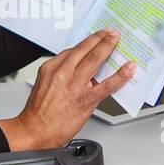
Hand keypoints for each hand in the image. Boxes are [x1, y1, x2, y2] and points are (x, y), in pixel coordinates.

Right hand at [0, 29, 134, 150]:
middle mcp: (62, 73)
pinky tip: (128, 69)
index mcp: (51, 68)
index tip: (97, 37)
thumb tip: (79, 67)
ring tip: (117, 40)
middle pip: (85, 50)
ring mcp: (75, 85)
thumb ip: (61, 73)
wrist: (35, 132)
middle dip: (100, 38)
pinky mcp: (85, 99)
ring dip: (108, 47)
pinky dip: (120, 75)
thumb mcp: (44, 84)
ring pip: (95, 60)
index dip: (88, 42)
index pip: (73, 50)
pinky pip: (107, 84)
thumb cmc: (39, 112)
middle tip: (111, 32)